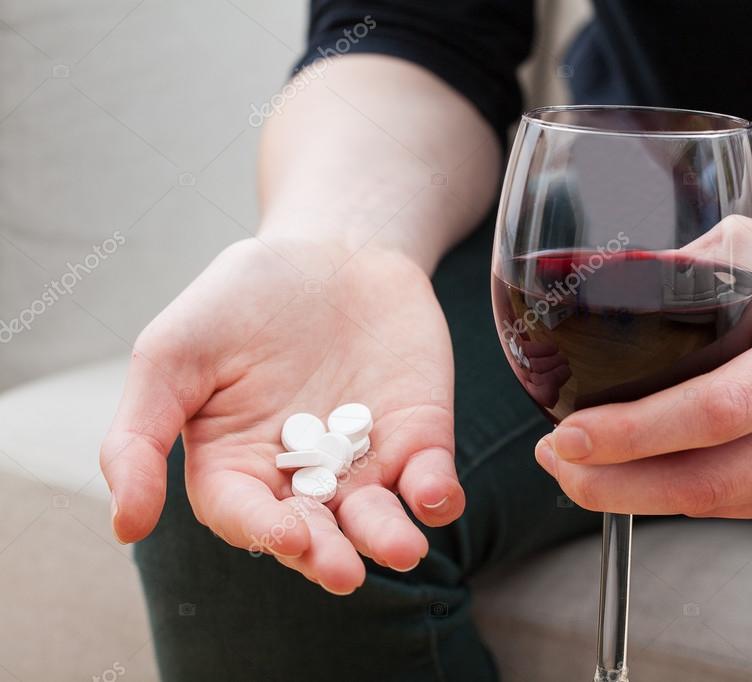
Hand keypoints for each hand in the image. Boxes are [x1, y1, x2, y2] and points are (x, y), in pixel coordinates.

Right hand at [100, 237, 463, 593]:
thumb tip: (125, 526)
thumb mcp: (172, 353)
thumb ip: (140, 435)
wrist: (330, 248)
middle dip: (329, 554)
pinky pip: (429, 476)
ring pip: (376, 516)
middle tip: (344, 572)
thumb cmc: (241, 300)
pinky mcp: (418, 435)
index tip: (285, 536)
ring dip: (389, 537)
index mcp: (237, 465)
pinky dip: (435, 492)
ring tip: (402, 549)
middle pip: (315, 531)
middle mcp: (302, 477)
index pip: (245, 514)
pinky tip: (435, 495)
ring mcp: (364, 460)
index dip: (263, 530)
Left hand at [535, 219, 751, 516]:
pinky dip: (684, 498)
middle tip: (556, 462)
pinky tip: (640, 477)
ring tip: (580, 472)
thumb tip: (600, 289)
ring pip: (723, 505)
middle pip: (711, 481)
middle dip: (616, 484)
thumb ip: (692, 269)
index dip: (632, 433)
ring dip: (640, 498)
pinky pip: (747, 505)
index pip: (715, 410)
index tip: (567, 434)